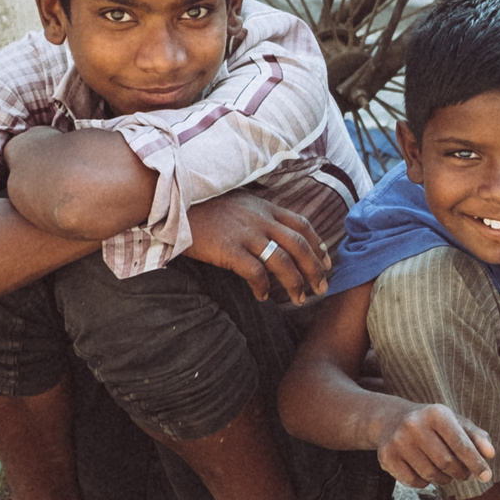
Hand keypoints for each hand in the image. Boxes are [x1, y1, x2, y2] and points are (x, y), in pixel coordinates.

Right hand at [187, 191, 329, 302]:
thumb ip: (256, 215)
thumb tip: (270, 232)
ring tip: (300, 298)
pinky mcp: (228, 248)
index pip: (302, 225)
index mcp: (264, 207)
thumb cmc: (201, 205)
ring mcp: (245, 233)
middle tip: (323, 288)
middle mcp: (260, 219)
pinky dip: (263, 287)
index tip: (327, 262)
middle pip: (299, 245)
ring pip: (282, 261)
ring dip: (295, 282)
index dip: (318, 244)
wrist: (172, 200)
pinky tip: (262, 297)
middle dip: (315, 269)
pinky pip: (255, 272)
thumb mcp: (237, 202)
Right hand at [377, 403, 495, 488]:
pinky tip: (425, 470)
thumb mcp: (455, 423)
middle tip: (464, 474)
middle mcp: (414, 424)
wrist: (392, 419)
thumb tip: (490, 454)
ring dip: (444, 479)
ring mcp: (398, 441)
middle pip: (446, 463)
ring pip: (430, 475)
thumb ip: (476, 437)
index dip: (476, 462)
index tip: (487, 476)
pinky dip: (425, 482)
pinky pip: (414, 482)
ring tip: (445, 472)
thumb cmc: (433, 424)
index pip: (460, 443)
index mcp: (436, 413)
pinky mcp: (387, 457)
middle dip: (460, 473)